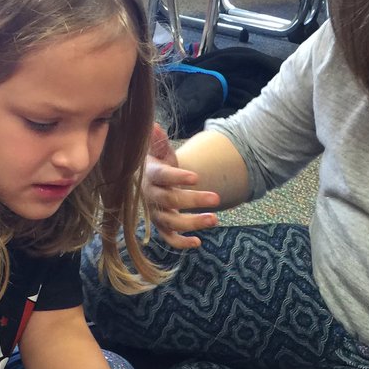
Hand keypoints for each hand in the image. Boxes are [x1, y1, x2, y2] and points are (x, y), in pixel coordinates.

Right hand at [144, 124, 219, 250]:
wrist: (151, 181)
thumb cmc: (159, 162)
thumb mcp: (160, 150)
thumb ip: (159, 141)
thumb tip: (154, 125)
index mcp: (150, 174)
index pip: (162, 176)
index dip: (178, 177)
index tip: (197, 177)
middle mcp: (150, 196)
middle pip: (170, 201)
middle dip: (194, 200)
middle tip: (217, 198)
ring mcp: (155, 213)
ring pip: (171, 222)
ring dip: (192, 223)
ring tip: (215, 219)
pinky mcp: (161, 226)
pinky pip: (169, 238)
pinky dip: (181, 243)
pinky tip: (198, 243)